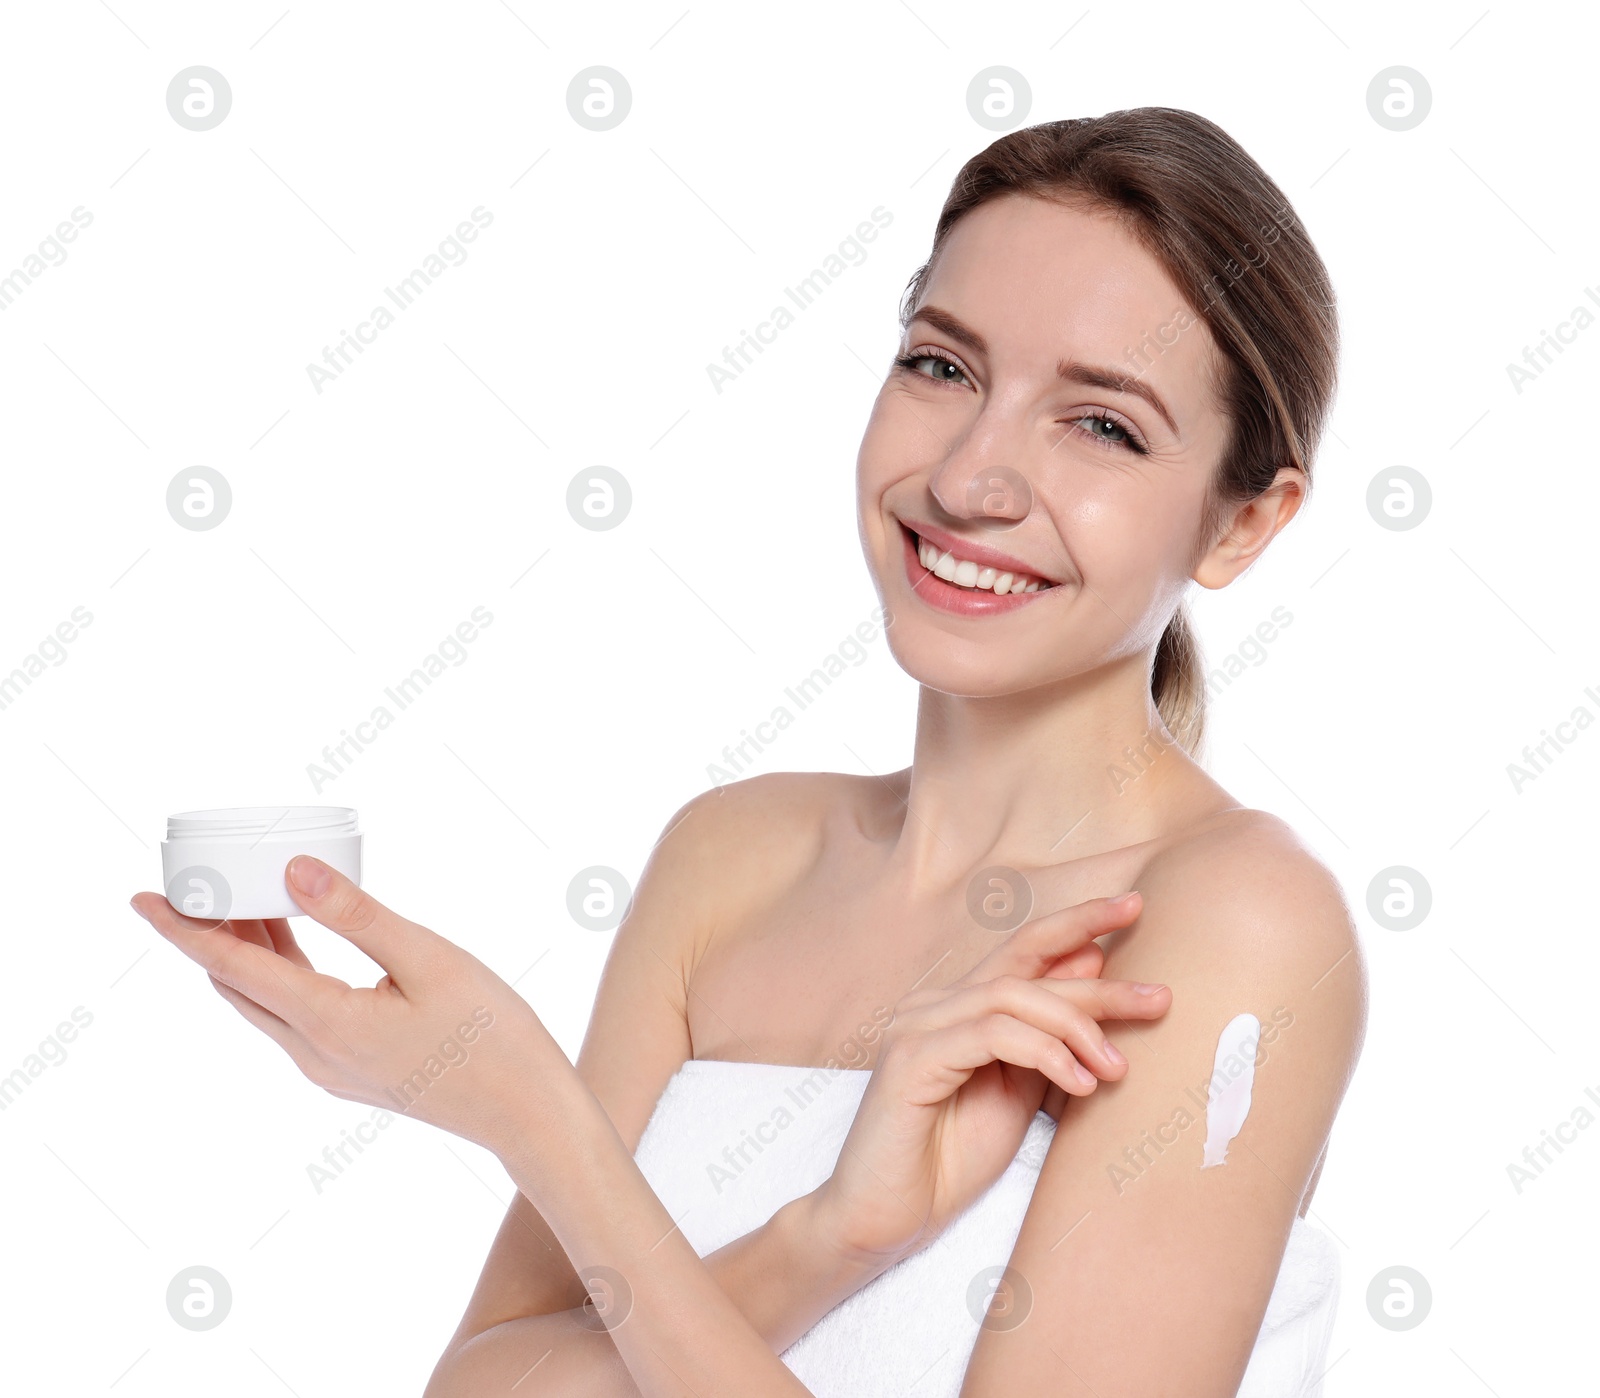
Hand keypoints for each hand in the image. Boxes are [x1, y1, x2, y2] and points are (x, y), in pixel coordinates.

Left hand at [129, 856, 561, 1153]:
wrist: (528, 1112)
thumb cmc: (491, 1034)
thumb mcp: (428, 958)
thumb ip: (357, 914)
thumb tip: (294, 871)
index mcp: (327, 1023)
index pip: (231, 966)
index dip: (182, 929)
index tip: (142, 898)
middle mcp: (314, 1053)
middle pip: (238, 985)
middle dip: (209, 933)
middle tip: (198, 881)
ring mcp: (331, 1068)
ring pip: (266, 1001)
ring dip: (250, 951)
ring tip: (248, 896)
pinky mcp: (353, 1071)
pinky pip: (296, 1014)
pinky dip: (283, 972)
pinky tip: (301, 942)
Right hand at [807, 892, 1171, 1268]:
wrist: (882, 1220)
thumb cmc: (948, 1162)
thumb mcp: (1018, 1095)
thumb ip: (1049, 1040)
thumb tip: (1094, 971)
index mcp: (958, 1008)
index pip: (1023, 949)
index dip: (1078, 923)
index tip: (1135, 906)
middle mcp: (933, 1004)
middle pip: (1025, 967)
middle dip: (1098, 982)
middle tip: (1158, 997)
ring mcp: (916, 1026)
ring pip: (1012, 996)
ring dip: (1077, 1027)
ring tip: (1117, 1068)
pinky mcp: (911, 1059)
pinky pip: (991, 1035)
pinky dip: (1044, 1053)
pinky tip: (1079, 1085)